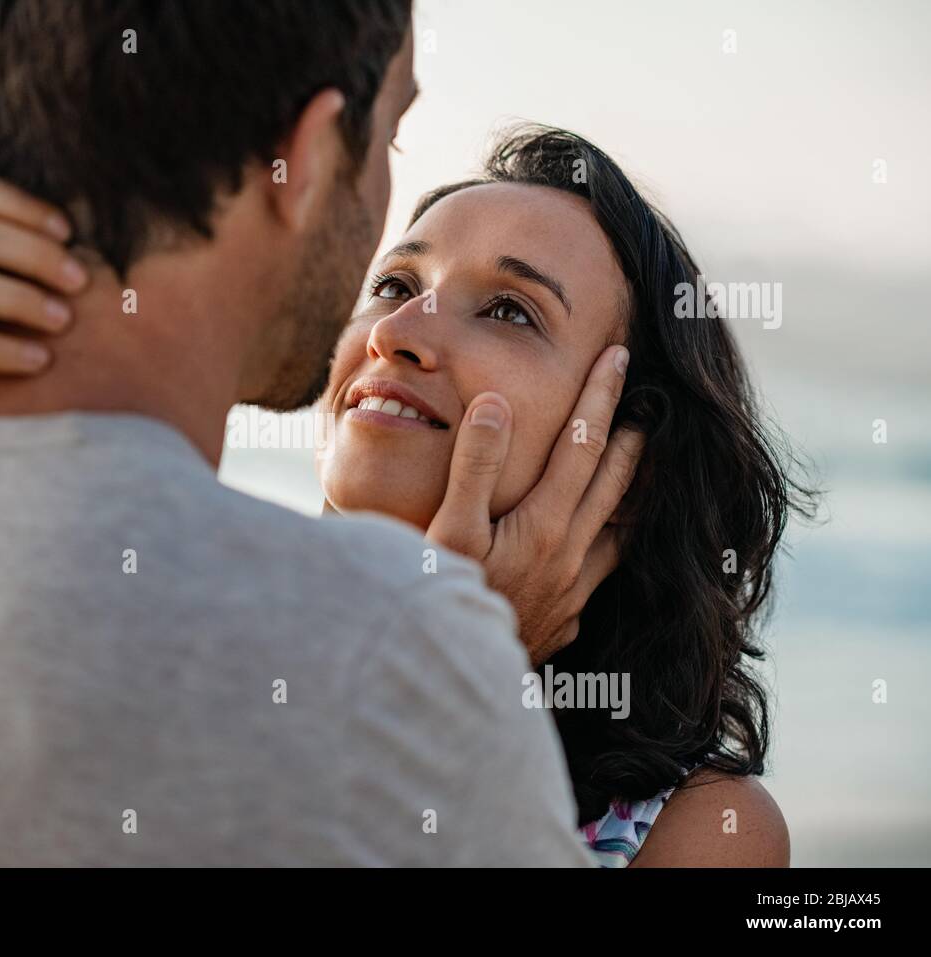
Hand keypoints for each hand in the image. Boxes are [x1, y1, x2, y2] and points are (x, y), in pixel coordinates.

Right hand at [425, 345, 643, 665]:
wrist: (451, 680)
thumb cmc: (443, 597)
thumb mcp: (450, 528)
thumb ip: (476, 464)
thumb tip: (499, 403)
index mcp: (546, 524)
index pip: (583, 444)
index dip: (600, 396)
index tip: (619, 357)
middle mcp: (571, 556)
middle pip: (613, 483)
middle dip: (630, 435)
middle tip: (647, 401)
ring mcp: (573, 593)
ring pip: (620, 532)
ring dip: (633, 495)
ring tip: (642, 470)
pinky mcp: (566, 621)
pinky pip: (602, 574)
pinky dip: (612, 547)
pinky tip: (601, 547)